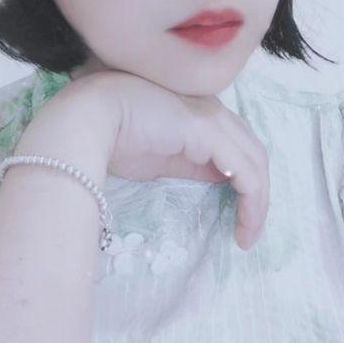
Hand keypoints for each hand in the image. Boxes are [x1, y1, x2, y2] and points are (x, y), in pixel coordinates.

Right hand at [81, 70, 269, 250]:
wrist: (85, 119)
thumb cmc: (109, 136)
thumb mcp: (160, 157)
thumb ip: (190, 163)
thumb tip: (218, 177)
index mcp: (197, 110)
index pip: (236, 143)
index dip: (243, 177)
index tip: (238, 214)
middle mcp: (210, 106)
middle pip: (252, 151)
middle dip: (258, 191)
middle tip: (249, 230)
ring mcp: (212, 116)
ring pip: (254, 161)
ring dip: (258, 202)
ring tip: (248, 236)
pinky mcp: (209, 131)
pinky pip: (245, 170)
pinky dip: (252, 199)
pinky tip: (244, 224)